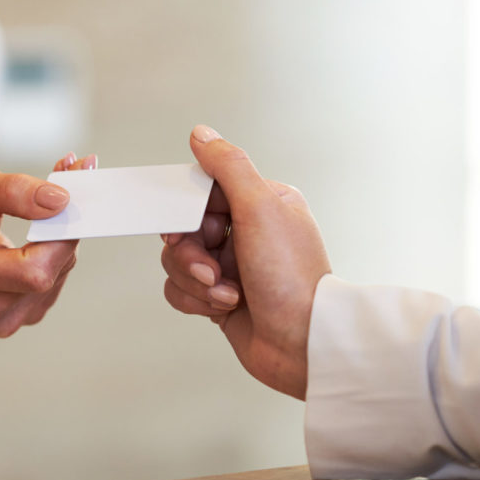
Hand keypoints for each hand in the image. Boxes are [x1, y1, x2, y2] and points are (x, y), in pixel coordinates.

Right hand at [0, 153, 95, 337]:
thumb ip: (12, 191)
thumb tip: (61, 201)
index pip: (34, 271)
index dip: (61, 234)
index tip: (71, 191)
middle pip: (50, 273)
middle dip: (65, 224)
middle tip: (66, 175)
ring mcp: (1, 318)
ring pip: (57, 276)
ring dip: (62, 236)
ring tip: (44, 202)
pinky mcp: (16, 315)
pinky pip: (52, 282)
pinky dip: (56, 251)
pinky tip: (41, 229)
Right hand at [160, 125, 330, 398]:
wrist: (302, 344)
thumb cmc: (291, 278)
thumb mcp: (260, 208)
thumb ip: (228, 166)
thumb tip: (202, 135)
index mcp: (260, 204)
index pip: (202, 191)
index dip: (188, 211)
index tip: (189, 227)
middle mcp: (245, 233)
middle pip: (183, 228)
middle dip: (191, 253)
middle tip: (212, 267)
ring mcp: (230, 266)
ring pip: (177, 261)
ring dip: (195, 280)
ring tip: (226, 292)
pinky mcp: (217, 297)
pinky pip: (179, 289)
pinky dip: (195, 300)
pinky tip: (224, 306)